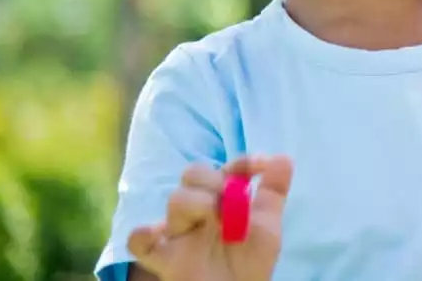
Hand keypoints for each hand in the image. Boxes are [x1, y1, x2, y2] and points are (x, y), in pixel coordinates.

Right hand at [127, 155, 292, 280]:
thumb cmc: (251, 265)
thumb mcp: (268, 227)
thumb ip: (274, 192)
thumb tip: (283, 157)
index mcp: (224, 201)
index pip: (226, 169)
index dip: (242, 163)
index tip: (258, 168)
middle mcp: (199, 212)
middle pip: (194, 174)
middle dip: (214, 180)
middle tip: (229, 203)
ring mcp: (180, 233)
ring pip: (175, 199)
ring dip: (196, 202)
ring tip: (213, 219)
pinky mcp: (164, 258)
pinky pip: (139, 242)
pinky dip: (142, 235)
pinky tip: (159, 235)